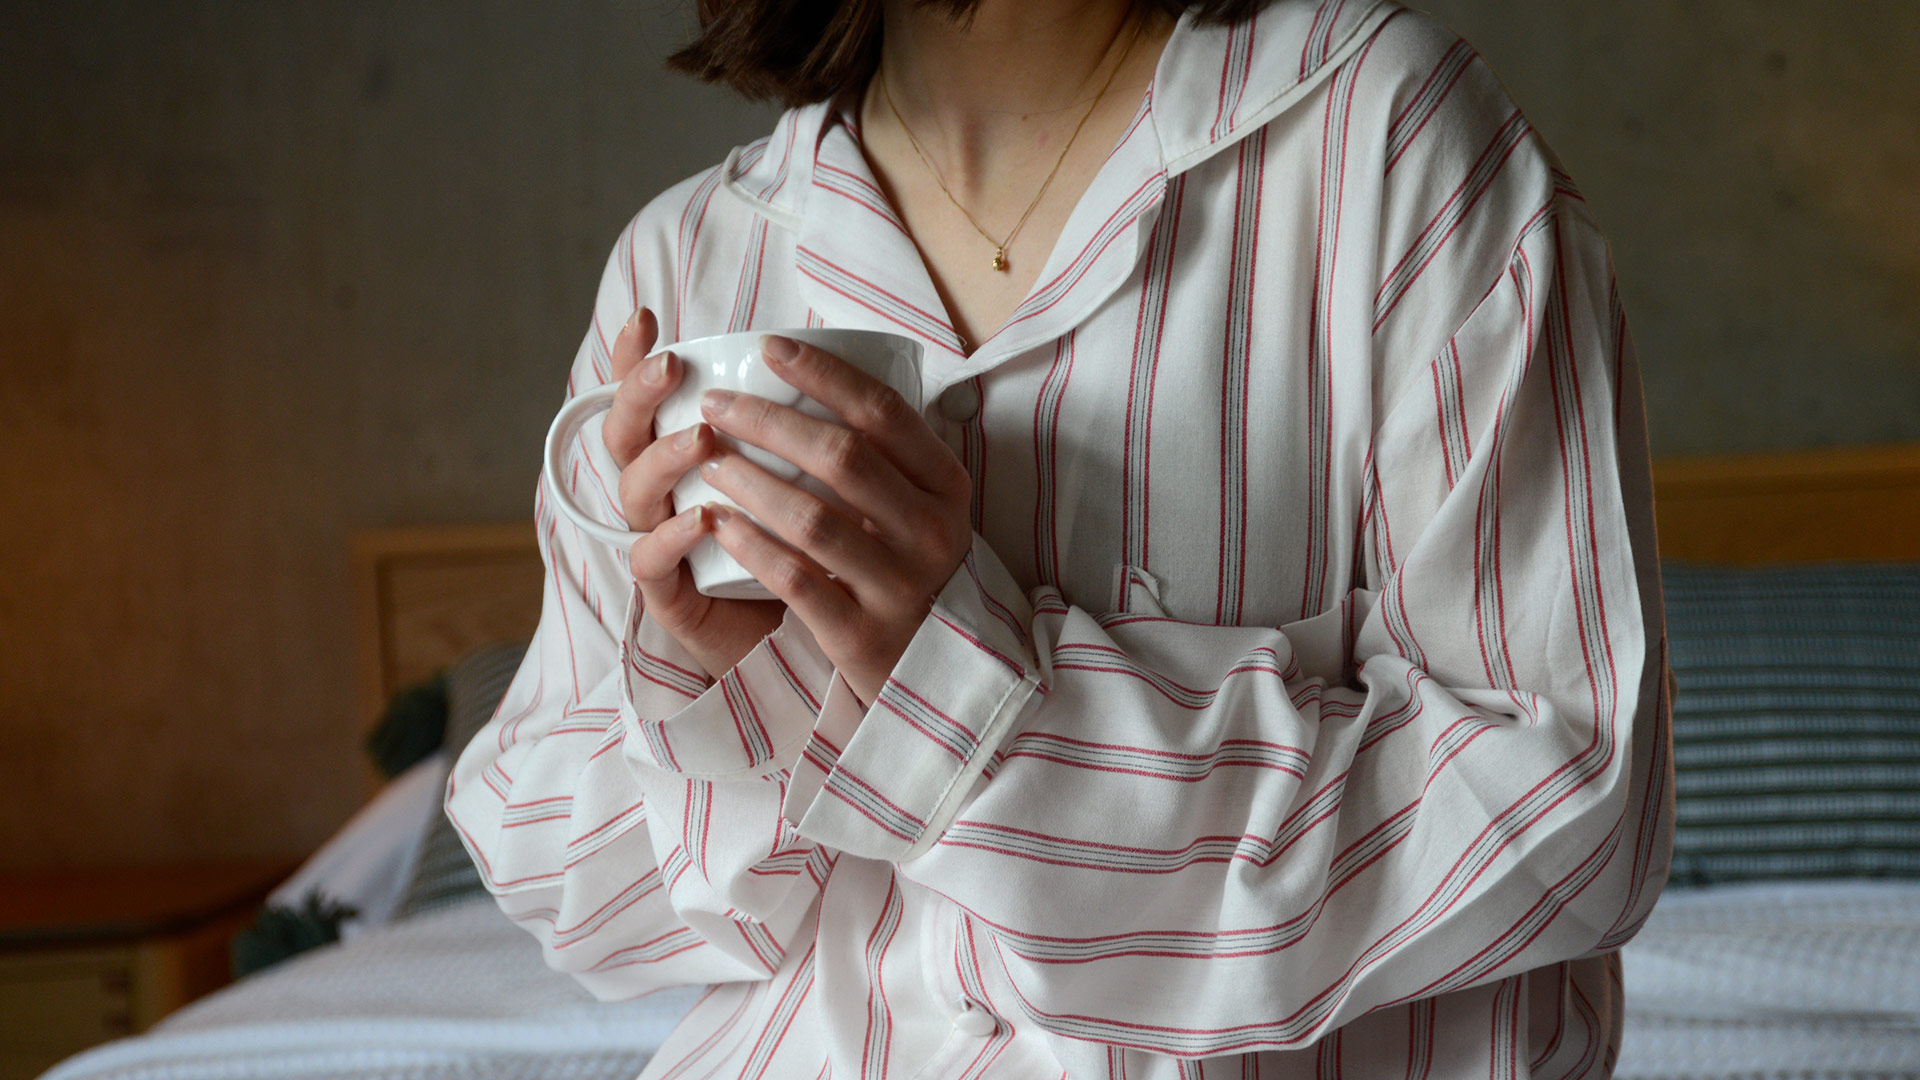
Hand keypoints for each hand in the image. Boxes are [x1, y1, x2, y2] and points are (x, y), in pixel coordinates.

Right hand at [602, 308, 784, 678]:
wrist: (815, 637)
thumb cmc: (815, 547)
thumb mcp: (818, 478)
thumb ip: (810, 425)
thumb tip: (841, 350)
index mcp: (686, 453)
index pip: (648, 398)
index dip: (634, 359)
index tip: (647, 317)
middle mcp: (663, 492)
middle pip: (626, 433)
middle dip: (641, 393)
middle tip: (673, 367)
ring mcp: (660, 541)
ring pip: (636, 490)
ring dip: (666, 457)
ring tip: (703, 438)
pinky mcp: (670, 596)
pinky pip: (654, 562)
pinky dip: (674, 537)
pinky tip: (704, 518)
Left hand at [694, 334, 972, 706]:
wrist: (947, 673)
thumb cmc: (917, 568)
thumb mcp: (925, 506)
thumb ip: (886, 455)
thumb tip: (816, 376)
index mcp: (945, 485)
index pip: (884, 411)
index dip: (823, 373)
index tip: (769, 347)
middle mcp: (930, 530)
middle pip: (842, 457)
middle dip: (768, 421)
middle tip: (716, 403)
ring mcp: (899, 584)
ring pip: (812, 519)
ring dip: (750, 481)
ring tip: (707, 459)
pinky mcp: (862, 633)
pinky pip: (796, 580)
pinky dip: (751, 546)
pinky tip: (715, 523)